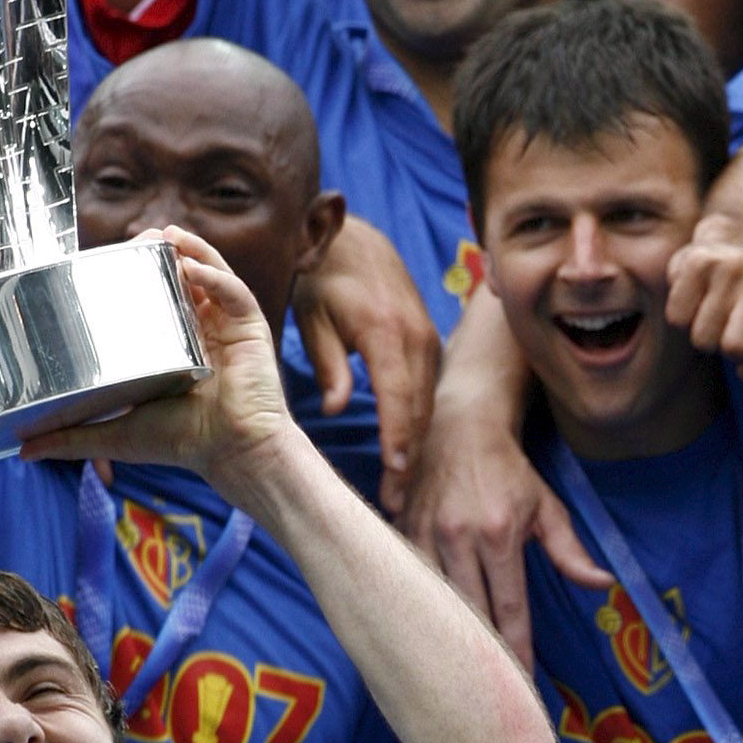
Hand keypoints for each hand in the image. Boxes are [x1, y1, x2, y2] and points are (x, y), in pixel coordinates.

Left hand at [21, 227, 293, 501]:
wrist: (232, 452)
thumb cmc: (182, 443)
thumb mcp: (116, 434)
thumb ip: (72, 439)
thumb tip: (23, 452)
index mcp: (176, 345)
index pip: (157, 298)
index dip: (139, 274)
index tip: (115, 257)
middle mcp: (203, 330)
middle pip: (184, 277)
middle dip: (164, 252)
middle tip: (141, 236)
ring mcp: (227, 326)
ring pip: (211, 273)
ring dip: (191, 249)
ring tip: (166, 234)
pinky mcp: (250, 328)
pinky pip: (233, 291)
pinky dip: (215, 275)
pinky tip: (193, 268)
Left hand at [292, 214, 440, 514]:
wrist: (352, 240)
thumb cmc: (323, 280)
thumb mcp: (314, 319)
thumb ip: (328, 365)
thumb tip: (336, 409)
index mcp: (386, 332)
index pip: (397, 397)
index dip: (398, 440)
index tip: (395, 475)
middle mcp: (417, 337)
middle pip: (419, 409)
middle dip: (410, 458)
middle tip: (396, 502)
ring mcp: (428, 338)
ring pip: (427, 403)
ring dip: (417, 445)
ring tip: (402, 489)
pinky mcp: (429, 341)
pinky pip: (427, 389)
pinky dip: (418, 422)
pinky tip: (406, 452)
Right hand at [403, 396, 607, 665]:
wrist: (460, 423)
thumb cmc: (508, 469)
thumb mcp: (546, 505)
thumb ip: (570, 550)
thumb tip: (603, 584)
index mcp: (498, 533)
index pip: (508, 607)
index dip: (515, 649)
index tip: (521, 683)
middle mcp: (457, 535)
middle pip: (467, 612)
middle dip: (479, 654)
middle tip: (486, 693)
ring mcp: (423, 531)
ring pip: (429, 600)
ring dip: (442, 635)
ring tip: (450, 672)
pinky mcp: (398, 527)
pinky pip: (402, 578)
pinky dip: (413, 606)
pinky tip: (417, 634)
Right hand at [666, 216, 742, 407]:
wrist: (736, 244)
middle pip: (735, 348)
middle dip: (727, 350)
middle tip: (730, 330)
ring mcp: (732, 264)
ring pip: (703, 336)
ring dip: (703, 335)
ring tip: (714, 313)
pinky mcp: (697, 260)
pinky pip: (678, 318)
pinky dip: (682, 318)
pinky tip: (696, 299)